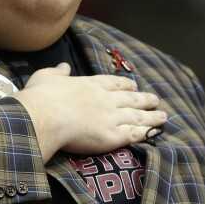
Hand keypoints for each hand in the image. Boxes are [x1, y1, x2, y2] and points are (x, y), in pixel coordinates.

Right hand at [11, 63, 165, 159]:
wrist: (45, 116)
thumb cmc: (41, 97)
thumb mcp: (46, 77)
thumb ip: (58, 72)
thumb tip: (63, 67)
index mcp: (91, 84)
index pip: (114, 83)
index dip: (126, 84)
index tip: (134, 85)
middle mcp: (105, 99)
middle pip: (131, 98)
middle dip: (145, 99)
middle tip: (156, 100)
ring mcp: (111, 117)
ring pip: (137, 116)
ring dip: (152, 116)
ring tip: (163, 116)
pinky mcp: (112, 136)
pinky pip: (133, 134)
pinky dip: (146, 133)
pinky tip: (154, 133)